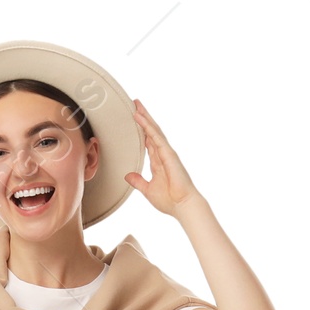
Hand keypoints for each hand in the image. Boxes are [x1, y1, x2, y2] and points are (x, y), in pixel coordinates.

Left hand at [124, 99, 201, 215]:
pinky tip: (140, 117)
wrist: (182, 206)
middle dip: (143, 117)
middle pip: (151, 131)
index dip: (141, 130)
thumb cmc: (170, 200)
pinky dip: (147, 126)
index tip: (134, 119)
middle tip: (134, 104)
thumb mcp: (148, 189)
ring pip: (153, 130)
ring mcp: (166, 152)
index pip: (148, 141)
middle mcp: (162, 154)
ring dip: (145, 117)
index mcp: (158, 162)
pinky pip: (156, 137)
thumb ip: (138, 181)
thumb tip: (127, 176)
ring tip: (136, 105)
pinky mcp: (168, 154)